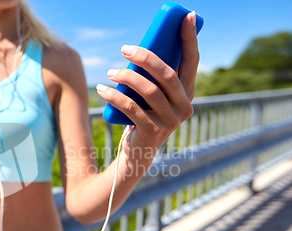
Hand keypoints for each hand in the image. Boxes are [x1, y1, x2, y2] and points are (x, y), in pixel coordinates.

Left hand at [96, 11, 198, 158]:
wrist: (138, 150)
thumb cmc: (144, 114)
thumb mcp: (152, 94)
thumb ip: (154, 76)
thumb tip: (138, 49)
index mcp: (187, 92)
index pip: (191, 61)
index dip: (190, 38)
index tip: (186, 16)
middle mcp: (184, 106)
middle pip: (167, 74)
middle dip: (145, 57)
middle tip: (124, 49)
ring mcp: (170, 121)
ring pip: (149, 91)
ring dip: (126, 77)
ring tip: (110, 72)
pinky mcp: (153, 131)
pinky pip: (132, 108)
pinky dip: (114, 97)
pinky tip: (102, 90)